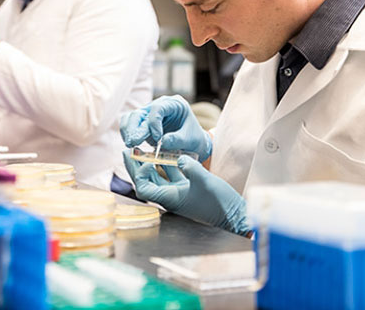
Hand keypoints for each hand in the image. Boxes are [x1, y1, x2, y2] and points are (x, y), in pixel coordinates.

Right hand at [120, 95, 211, 161]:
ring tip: (130, 144)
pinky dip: (126, 132)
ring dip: (128, 130)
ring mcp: (150, 114)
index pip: (158, 108)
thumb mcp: (190, 139)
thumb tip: (162, 141)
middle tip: (133, 143)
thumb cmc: (193, 138)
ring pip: (132, 117)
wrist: (192, 143)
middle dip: (135, 128)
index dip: (154, 122)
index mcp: (174, 104)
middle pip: (141, 112)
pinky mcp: (143, 124)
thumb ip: (177, 140)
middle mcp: (160, 106)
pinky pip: (129, 124)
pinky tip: (128, 143)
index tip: (158, 138)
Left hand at [123, 149, 248, 234]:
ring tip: (145, 148)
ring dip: (151, 164)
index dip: (140, 173)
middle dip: (137, 166)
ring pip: (158, 178)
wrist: (234, 215)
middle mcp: (171, 197)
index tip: (146, 159)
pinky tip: (169, 152)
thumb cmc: (219, 203)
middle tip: (130, 150)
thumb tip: (180, 157)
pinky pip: (173, 176)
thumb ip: (190, 166)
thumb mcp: (204, 181)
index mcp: (170, 199)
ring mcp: (179, 194)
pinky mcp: (188, 190)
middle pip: (146, 181)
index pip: (143, 188)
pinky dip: (168, 165)